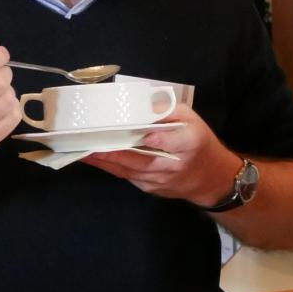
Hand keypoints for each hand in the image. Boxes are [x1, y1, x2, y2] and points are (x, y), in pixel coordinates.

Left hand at [83, 105, 243, 206]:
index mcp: (188, 143)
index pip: (165, 140)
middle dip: (109, 150)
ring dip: (103, 160)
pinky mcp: (149, 188)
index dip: (143, 135)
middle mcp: (172, 165)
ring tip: (81, 149)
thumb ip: (167, 111)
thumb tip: (140, 103)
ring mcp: (159, 180)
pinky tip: (95, 157)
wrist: (212, 179)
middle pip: (137, 158)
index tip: (123, 129)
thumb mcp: (192, 119)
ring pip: (126, 170)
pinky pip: (126, 176)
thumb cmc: (200, 143)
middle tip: (85, 140)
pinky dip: (110, 166)